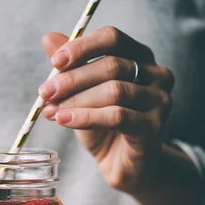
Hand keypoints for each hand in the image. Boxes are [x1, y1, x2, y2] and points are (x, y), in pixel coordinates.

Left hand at [40, 26, 174, 193]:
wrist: (124, 165)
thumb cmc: (104, 125)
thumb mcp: (83, 93)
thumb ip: (71, 66)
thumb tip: (48, 38)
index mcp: (140, 56)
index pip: (113, 38)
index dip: (83, 47)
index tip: (54, 61)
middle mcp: (156, 74)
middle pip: (112, 65)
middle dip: (72, 79)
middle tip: (45, 92)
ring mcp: (160, 100)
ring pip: (114, 91)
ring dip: (77, 100)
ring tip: (51, 111)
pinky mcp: (154, 126)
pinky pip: (118, 116)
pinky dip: (86, 117)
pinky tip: (65, 121)